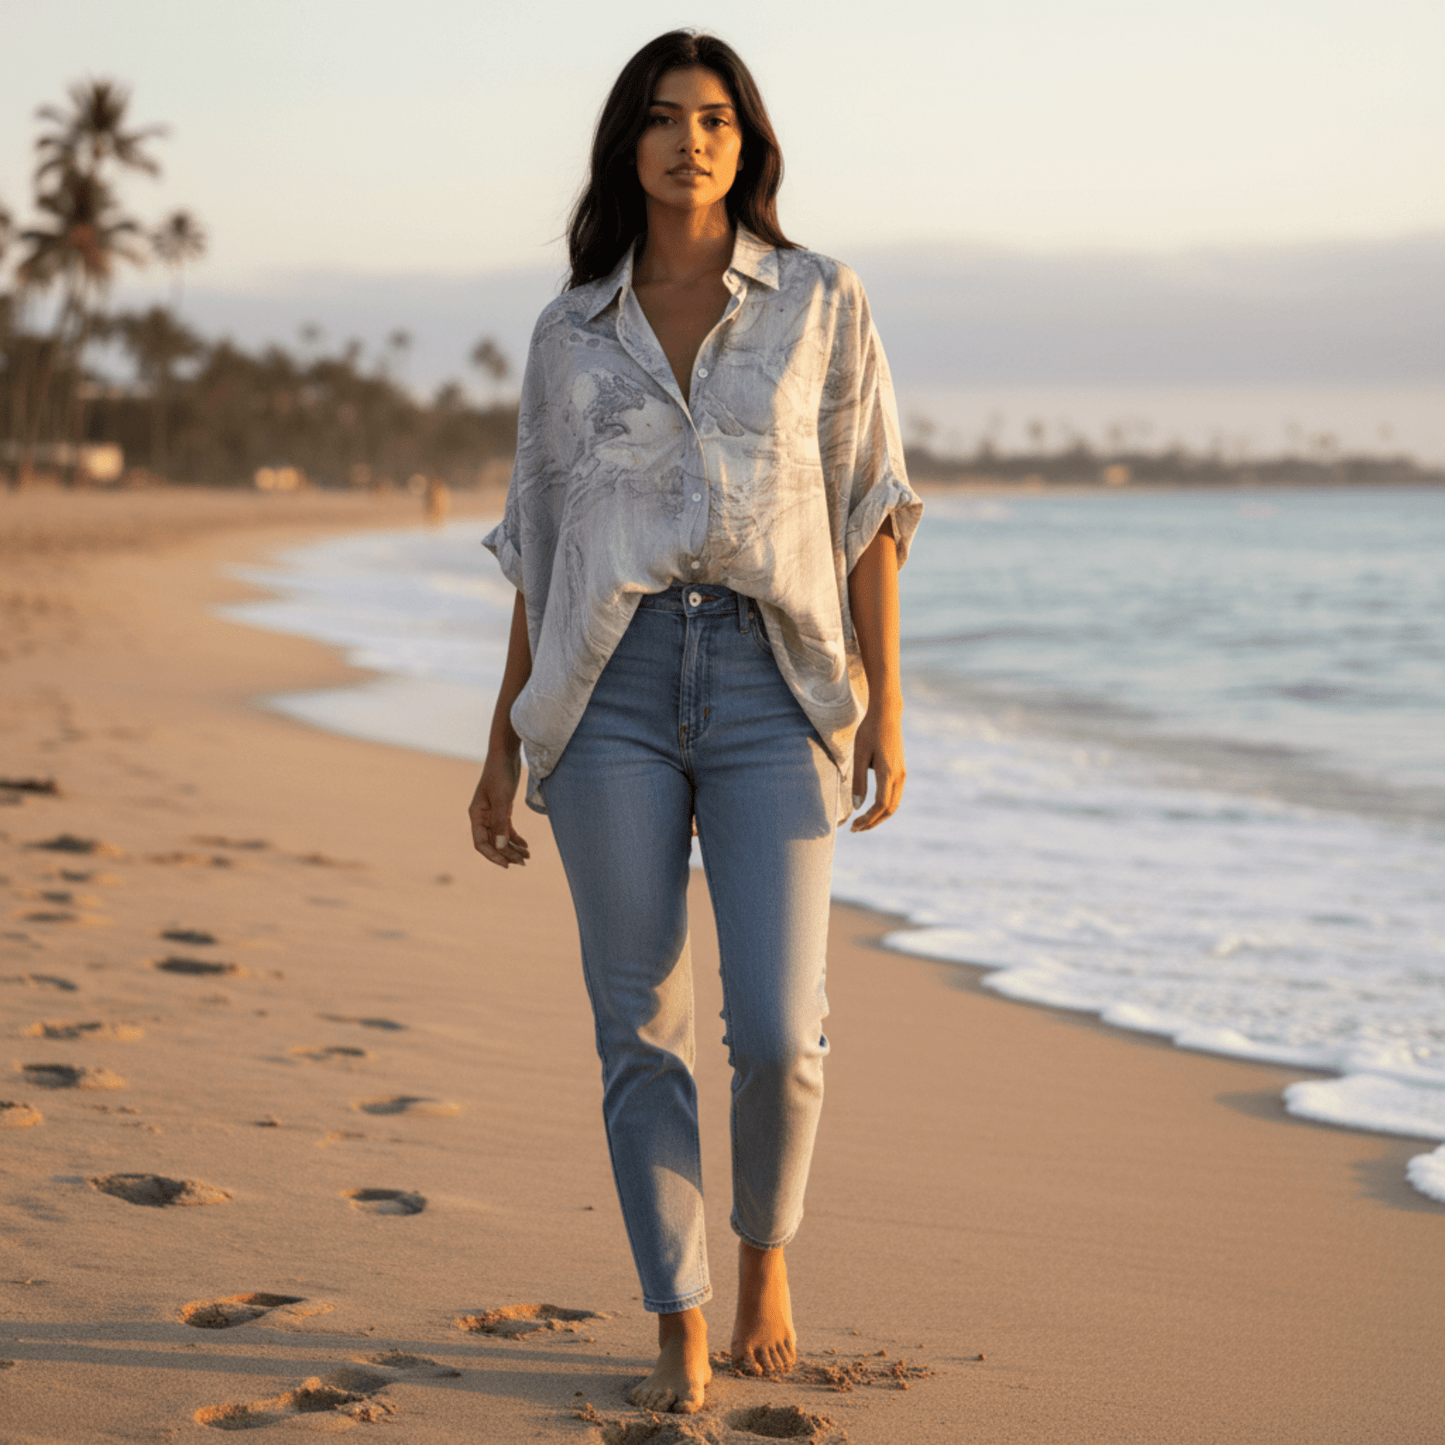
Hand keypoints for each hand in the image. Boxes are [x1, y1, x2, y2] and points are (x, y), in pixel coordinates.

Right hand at [468, 748, 530, 867]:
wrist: (506, 754)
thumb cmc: (500, 774)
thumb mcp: (502, 799)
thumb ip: (500, 823)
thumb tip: (500, 847)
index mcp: (476, 815)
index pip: (480, 843)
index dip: (493, 856)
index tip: (507, 865)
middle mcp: (482, 816)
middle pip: (492, 843)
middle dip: (506, 854)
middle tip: (523, 863)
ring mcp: (492, 813)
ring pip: (501, 837)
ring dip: (512, 848)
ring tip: (527, 857)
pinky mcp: (503, 808)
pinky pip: (507, 829)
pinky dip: (516, 838)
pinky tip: (526, 846)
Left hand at [848, 702, 904, 831]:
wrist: (887, 714)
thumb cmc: (869, 732)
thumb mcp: (859, 755)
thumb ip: (858, 781)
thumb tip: (858, 806)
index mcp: (888, 773)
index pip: (880, 805)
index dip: (868, 819)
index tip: (854, 825)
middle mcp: (899, 776)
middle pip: (889, 810)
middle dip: (873, 822)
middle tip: (855, 829)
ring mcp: (902, 774)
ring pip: (894, 804)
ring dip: (879, 816)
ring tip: (862, 822)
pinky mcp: (901, 770)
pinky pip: (895, 796)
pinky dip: (884, 807)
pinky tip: (871, 808)